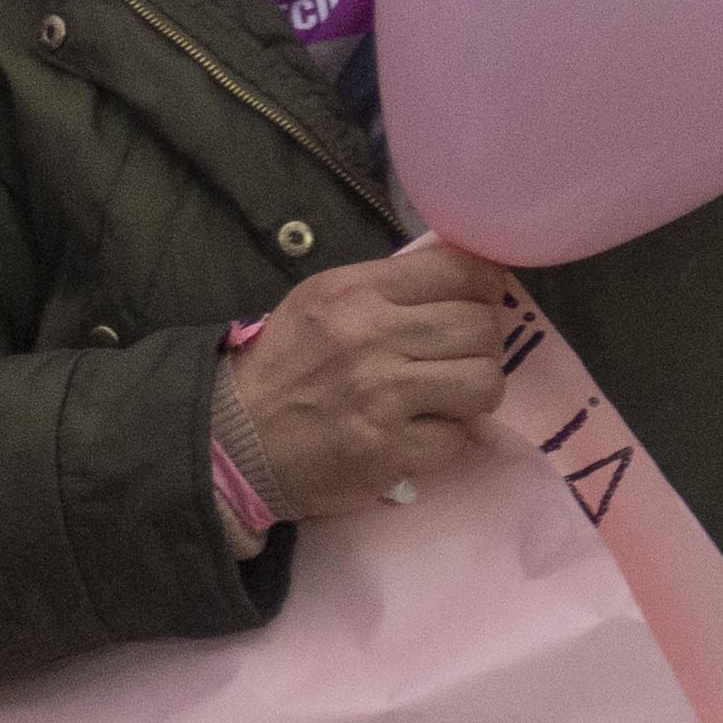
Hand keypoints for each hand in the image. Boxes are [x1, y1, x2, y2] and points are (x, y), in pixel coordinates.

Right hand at [224, 237, 518, 519]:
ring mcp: (384, 397)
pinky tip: (418, 432)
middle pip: (482, 327)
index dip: (487, 286)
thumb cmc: (286, 364)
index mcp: (358, 292)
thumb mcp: (325, 299)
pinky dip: (444, 439)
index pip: (461, 271)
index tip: (481, 302)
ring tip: (450, 395)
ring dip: (475, 392)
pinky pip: (456, 439)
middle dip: (483, 343)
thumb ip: (390, 286)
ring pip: (484, 383)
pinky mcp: (389, 451)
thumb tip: (469, 276)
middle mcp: (373, 338)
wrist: (236, 439)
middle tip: (461, 355)